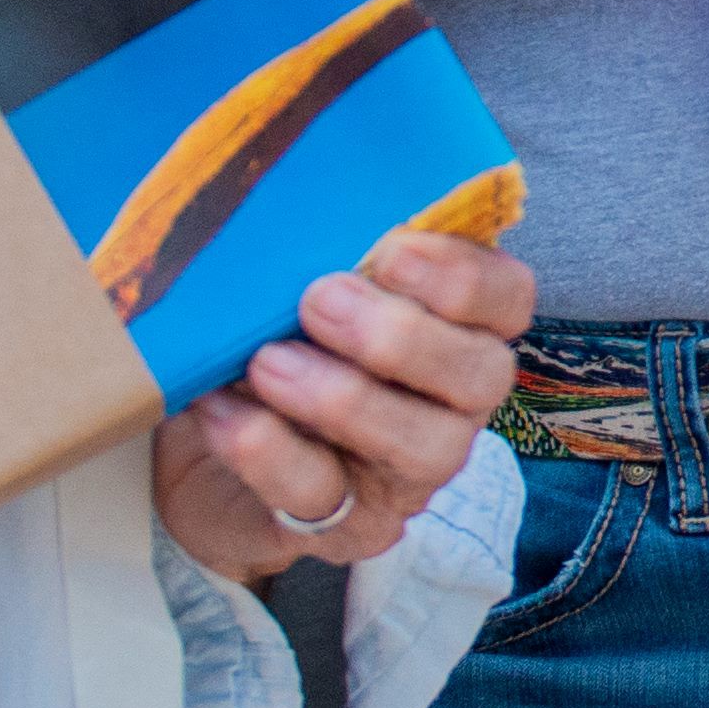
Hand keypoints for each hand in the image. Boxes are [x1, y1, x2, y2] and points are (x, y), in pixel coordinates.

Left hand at [155, 224, 543, 582]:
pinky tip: (219, 410)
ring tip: (266, 363)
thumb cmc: (262, 343)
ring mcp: (407, 473)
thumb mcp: (288, 280)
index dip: (467, 276)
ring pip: (427, 448)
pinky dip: (267, 450)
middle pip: (483, 376)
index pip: (508, 297)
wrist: (201, 456)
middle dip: (403, 336)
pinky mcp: (348, 528)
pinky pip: (324, 497)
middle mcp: (451, 402)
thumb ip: (317, 240)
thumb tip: (295, 179)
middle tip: (318, 299)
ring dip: (346, 400)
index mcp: (453, 325)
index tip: (394, 248)